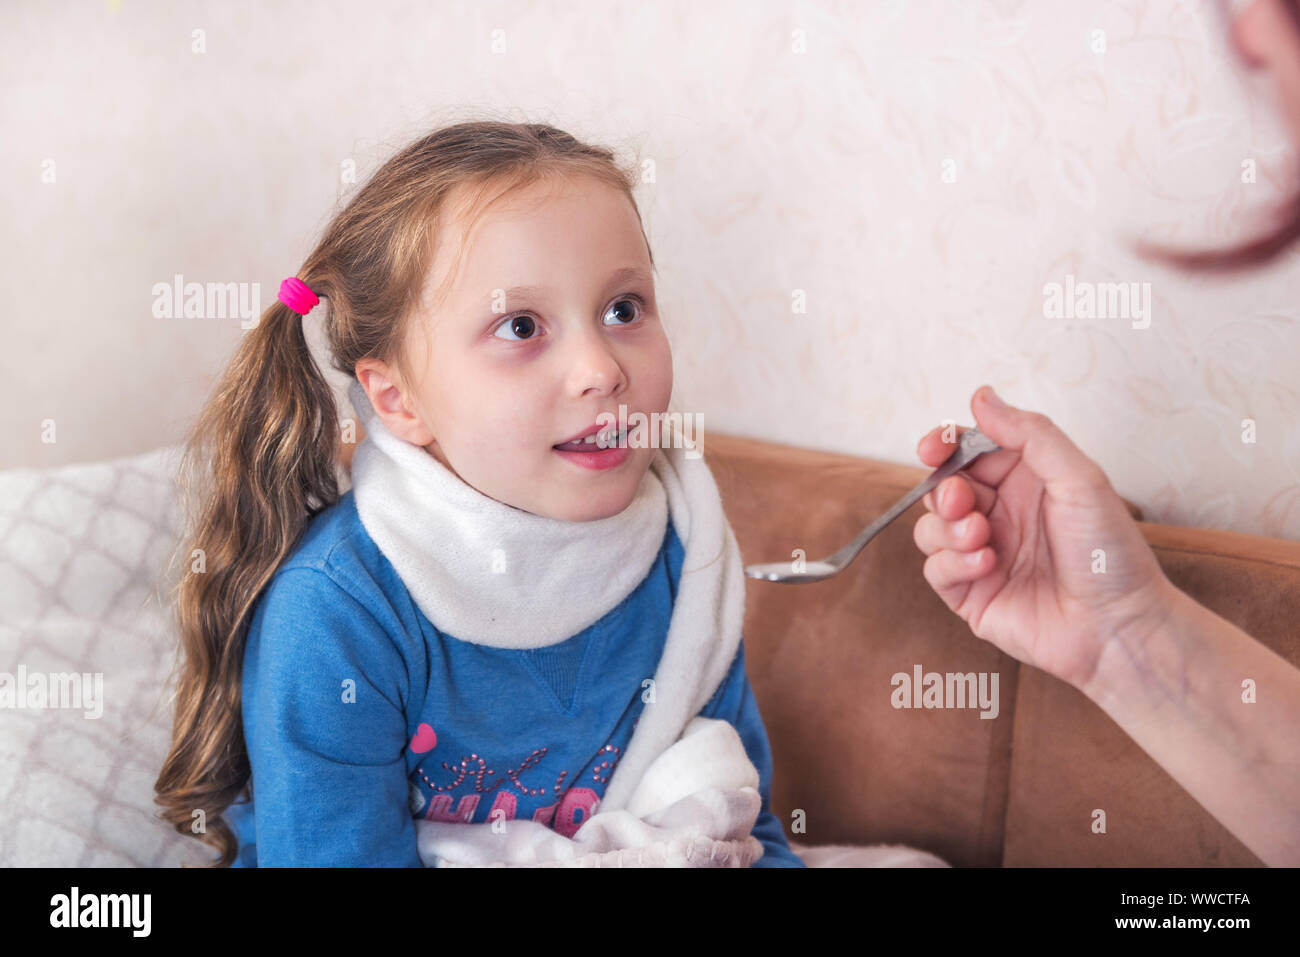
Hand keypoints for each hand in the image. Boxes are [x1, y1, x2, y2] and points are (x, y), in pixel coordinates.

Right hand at [912, 386, 1176, 691]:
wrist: (1118, 627)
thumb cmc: (1110, 554)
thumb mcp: (1078, 478)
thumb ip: (1029, 433)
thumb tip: (981, 397)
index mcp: (1024, 481)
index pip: (968, 451)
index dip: (944, 445)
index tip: (934, 447)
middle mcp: (1000, 515)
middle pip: (942, 487)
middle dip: (944, 490)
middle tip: (963, 501)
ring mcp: (981, 554)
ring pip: (930, 527)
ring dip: (947, 529)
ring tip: (982, 539)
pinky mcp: (970, 593)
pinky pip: (934, 569)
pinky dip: (952, 564)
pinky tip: (987, 567)